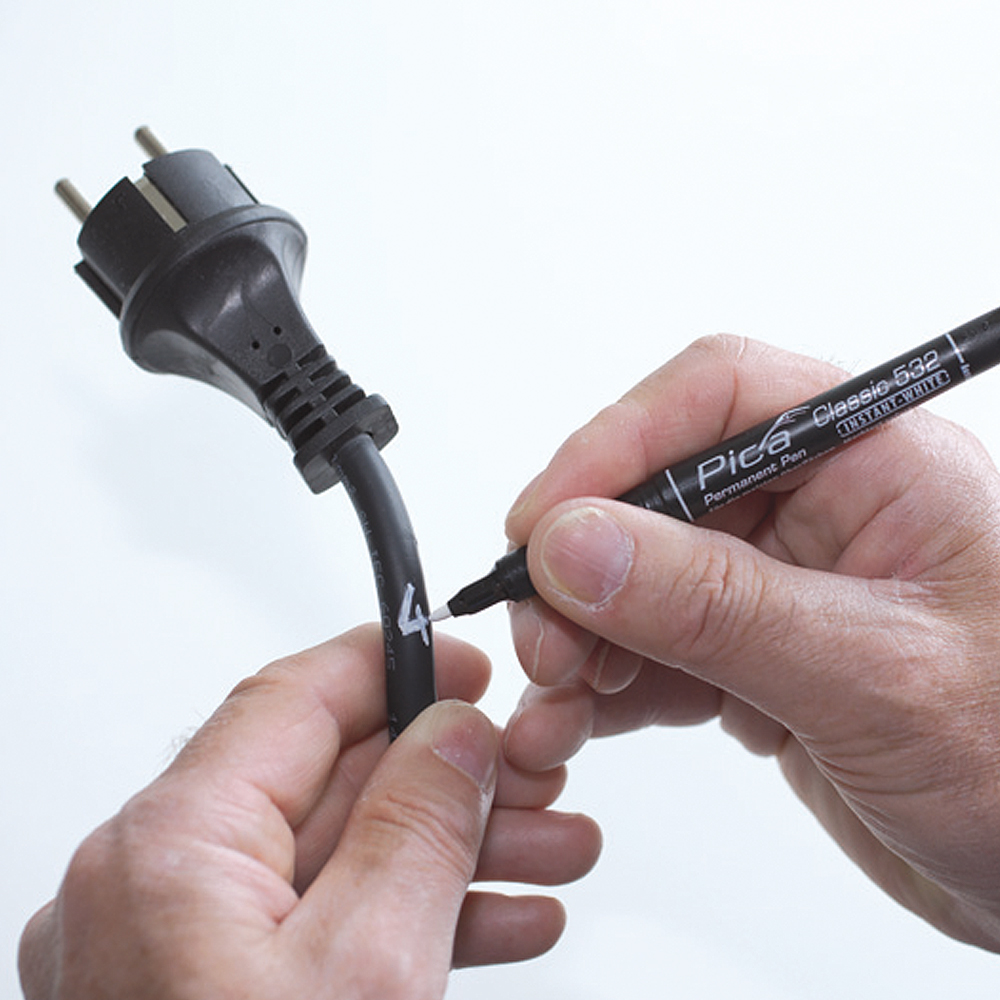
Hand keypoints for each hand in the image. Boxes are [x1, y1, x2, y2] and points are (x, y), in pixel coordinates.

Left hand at [19, 625, 600, 998]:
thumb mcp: (371, 976)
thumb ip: (417, 827)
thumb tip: (454, 732)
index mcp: (165, 852)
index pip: (292, 700)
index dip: (391, 668)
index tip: (468, 667)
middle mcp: (150, 889)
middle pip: (325, 780)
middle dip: (448, 778)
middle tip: (536, 777)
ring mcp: (175, 951)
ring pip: (335, 856)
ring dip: (448, 850)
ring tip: (550, 853)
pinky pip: (319, 927)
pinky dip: (410, 917)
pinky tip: (498, 922)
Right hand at [503, 334, 999, 950]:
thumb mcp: (870, 676)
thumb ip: (713, 607)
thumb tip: (575, 545)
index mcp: (876, 463)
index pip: (717, 401)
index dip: (613, 448)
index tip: (542, 525)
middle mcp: (821, 509)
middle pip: (657, 493)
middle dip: (583, 566)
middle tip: (544, 635)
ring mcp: (782, 586)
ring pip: (639, 575)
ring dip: (582, 633)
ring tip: (557, 697)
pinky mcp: (757, 656)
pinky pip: (653, 646)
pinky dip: (605, 684)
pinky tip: (582, 719)